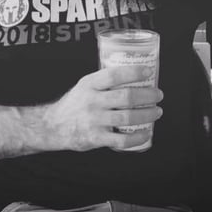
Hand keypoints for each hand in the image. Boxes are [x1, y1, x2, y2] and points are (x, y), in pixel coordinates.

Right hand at [45, 65, 163, 151]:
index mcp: (89, 84)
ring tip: (157, 111)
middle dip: (147, 95)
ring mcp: (94, 120)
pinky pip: (121, 139)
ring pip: (127, 117)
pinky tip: (146, 133)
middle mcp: (91, 101)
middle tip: (158, 95)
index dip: (133, 72)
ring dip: (147, 114)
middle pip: (126, 97)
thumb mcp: (84, 86)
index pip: (114, 75)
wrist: (53, 126)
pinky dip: (137, 137)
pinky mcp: (96, 138)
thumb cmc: (74, 104)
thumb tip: (133, 74)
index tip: (148, 71)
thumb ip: (104, 81)